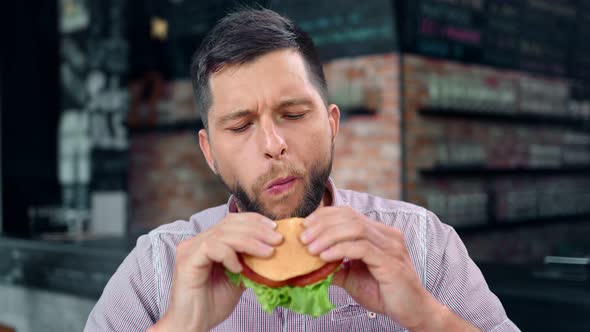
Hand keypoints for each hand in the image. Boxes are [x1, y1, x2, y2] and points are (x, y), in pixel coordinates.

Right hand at [150, 213, 282, 331]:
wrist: (194, 324)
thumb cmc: (213, 304)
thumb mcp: (239, 279)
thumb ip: (250, 263)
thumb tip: (273, 251)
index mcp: (210, 242)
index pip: (232, 221)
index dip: (254, 220)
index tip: (275, 228)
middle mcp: (198, 241)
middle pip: (229, 224)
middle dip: (257, 229)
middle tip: (277, 239)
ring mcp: (191, 249)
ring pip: (223, 233)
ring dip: (250, 241)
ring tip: (268, 252)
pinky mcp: (187, 260)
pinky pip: (211, 247)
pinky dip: (228, 255)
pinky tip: (238, 268)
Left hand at [300, 206, 468, 330]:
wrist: (412, 312)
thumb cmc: (383, 293)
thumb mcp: (352, 277)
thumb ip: (335, 266)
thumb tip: (309, 262)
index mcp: (378, 233)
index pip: (348, 213)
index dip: (324, 216)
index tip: (304, 226)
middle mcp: (386, 234)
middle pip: (350, 216)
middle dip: (322, 224)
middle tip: (303, 238)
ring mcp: (390, 246)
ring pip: (355, 228)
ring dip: (328, 236)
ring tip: (311, 248)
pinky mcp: (390, 262)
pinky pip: (362, 248)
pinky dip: (340, 249)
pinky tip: (325, 257)